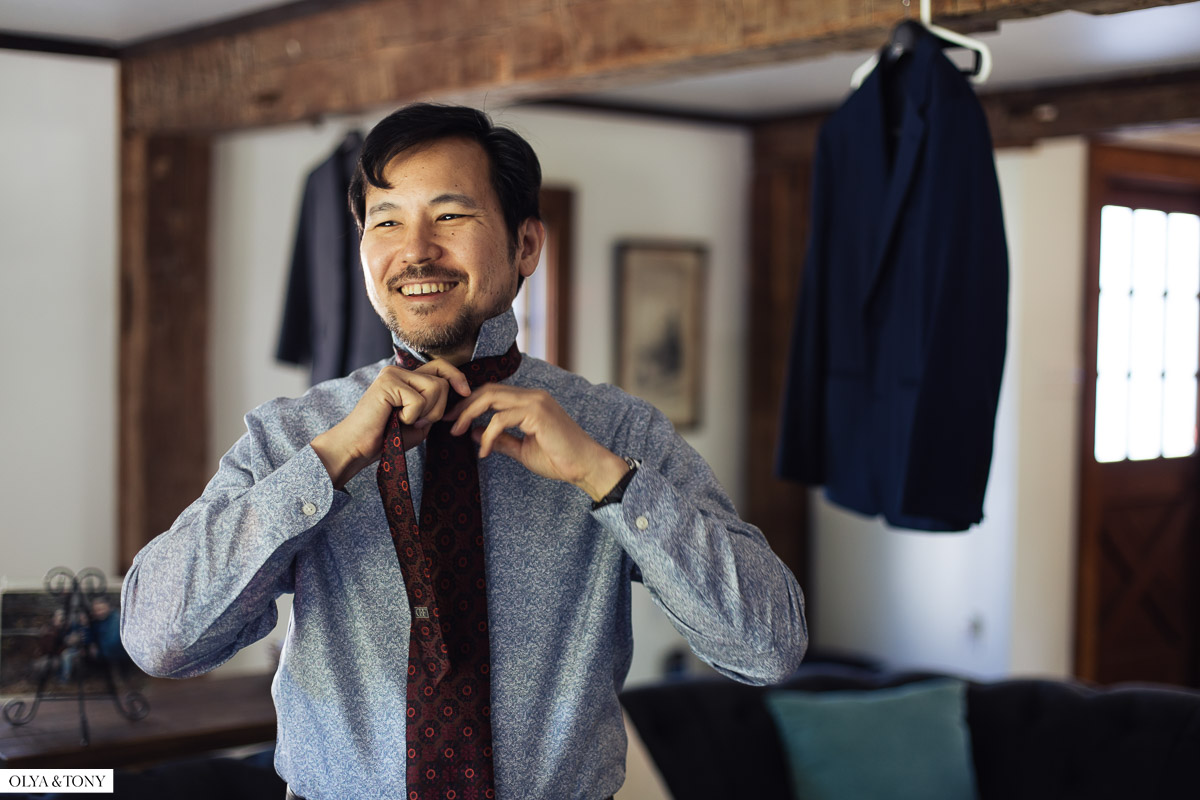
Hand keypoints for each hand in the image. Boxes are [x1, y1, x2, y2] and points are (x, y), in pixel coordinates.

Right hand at [311, 360, 470, 488]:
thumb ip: (435, 405)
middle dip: (437, 408)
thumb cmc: (388, 439)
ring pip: (435, 388)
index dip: (457, 377)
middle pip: (442, 381)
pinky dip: (411, 417)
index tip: (466, 392)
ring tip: (404, 421)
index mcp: (406, 378)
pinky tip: (393, 420)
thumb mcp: (420, 420)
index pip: (440, 367)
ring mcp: (392, 374)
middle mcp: (398, 371)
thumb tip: (461, 390)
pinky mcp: (387, 383)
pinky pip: (418, 400)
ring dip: (426, 413)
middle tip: (417, 422)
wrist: (358, 448)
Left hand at [445, 385, 629, 501]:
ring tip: (457, 432)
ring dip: (469, 414)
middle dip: (464, 406)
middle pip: (488, 390)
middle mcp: (532, 396)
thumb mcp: (522, 449)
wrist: (585, 466)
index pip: (493, 393)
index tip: (454, 420)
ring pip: (491, 398)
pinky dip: (487, 434)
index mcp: (530, 401)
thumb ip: (500, 439)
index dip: (470, 404)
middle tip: (448, 423)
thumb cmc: (559, 459)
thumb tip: (473, 433)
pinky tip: (483, 451)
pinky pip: (501, 419)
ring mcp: (535, 402)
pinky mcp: (537, 413)